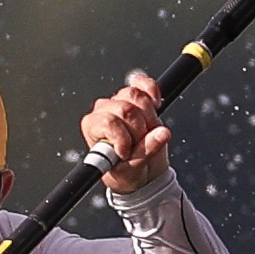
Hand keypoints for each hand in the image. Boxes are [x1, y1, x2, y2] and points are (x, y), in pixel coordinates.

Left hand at [80, 72, 172, 194]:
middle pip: (125, 109)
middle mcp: (102, 110)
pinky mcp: (135, 95)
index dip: (122, 138)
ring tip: (147, 133)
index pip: (109, 122)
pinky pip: (144, 82)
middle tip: (139, 145)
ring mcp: (118, 99)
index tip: (126, 154)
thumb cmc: (126, 171)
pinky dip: (152, 91)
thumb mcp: (132, 169)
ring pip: (136, 96)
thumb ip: (146, 151)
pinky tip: (155, 105)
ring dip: (148, 117)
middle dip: (139, 130)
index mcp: (92, 126)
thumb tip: (161, 133)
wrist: (139, 170)